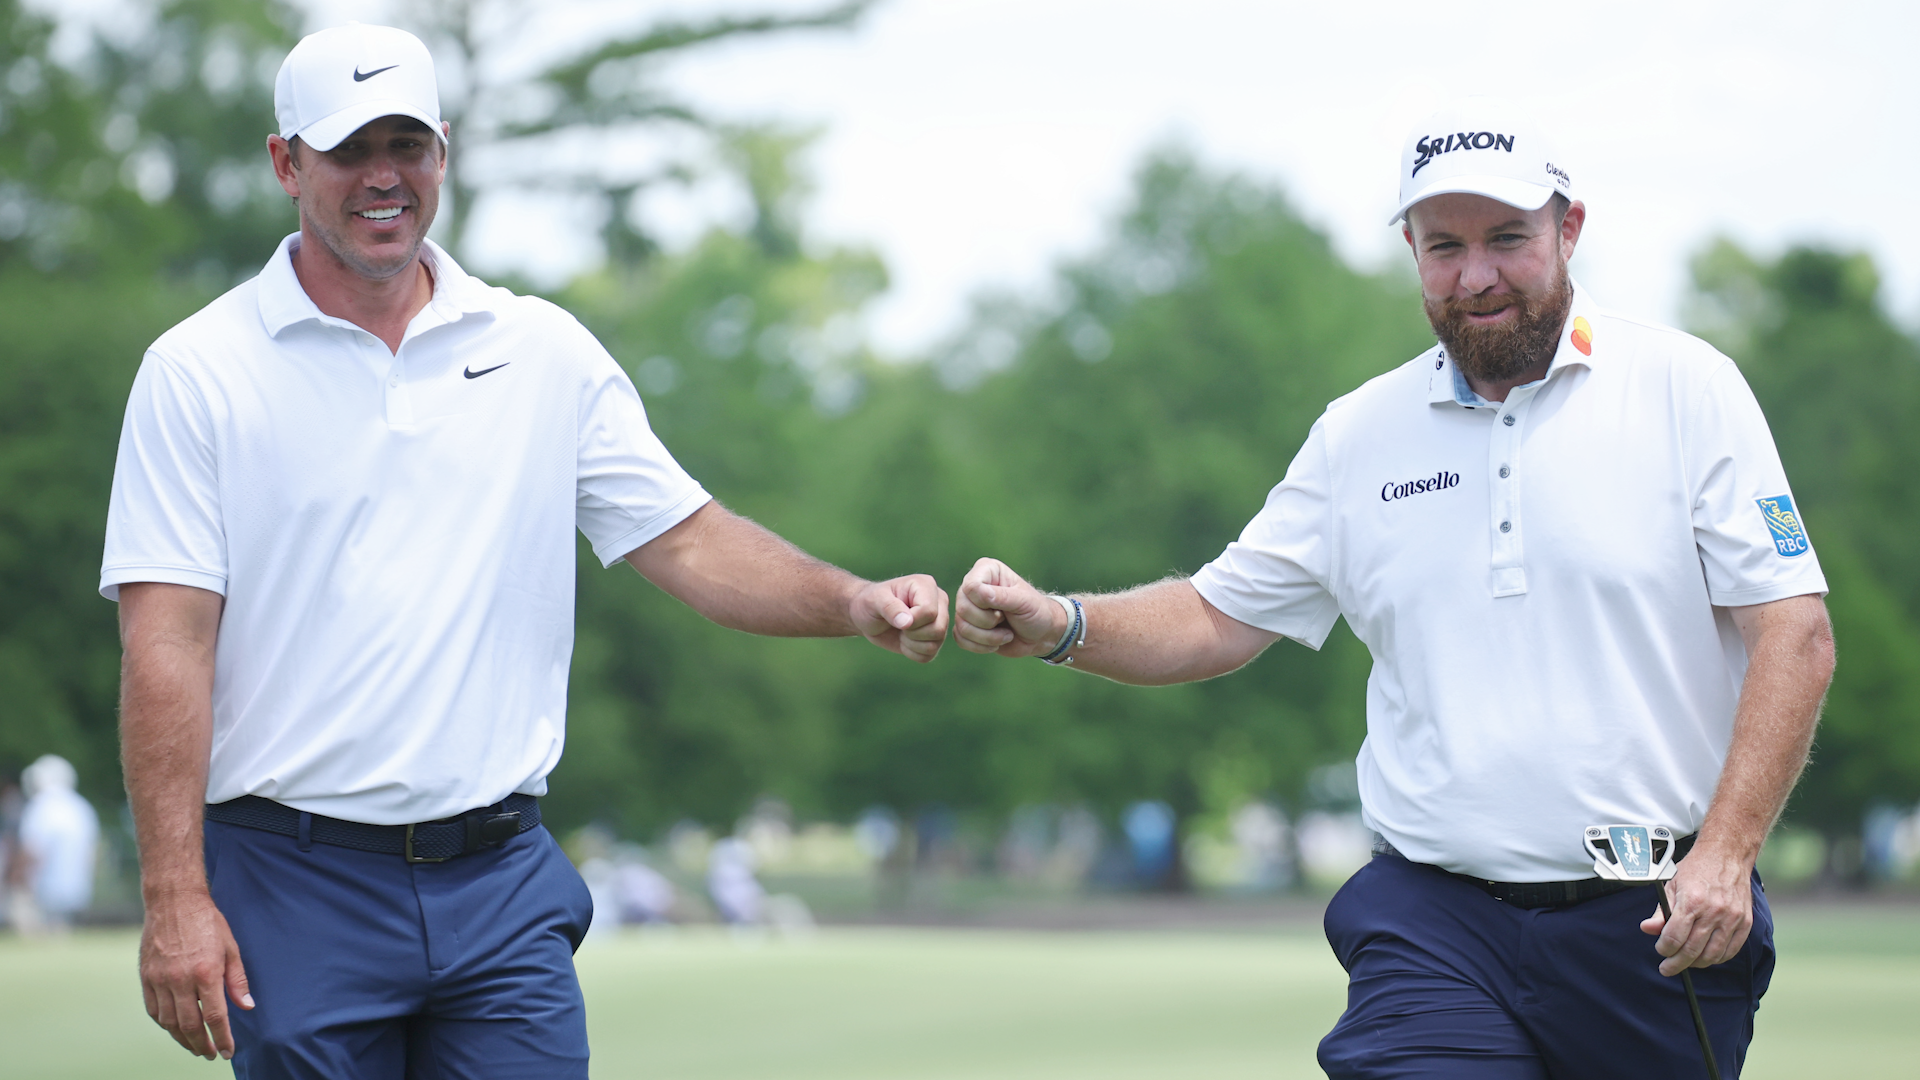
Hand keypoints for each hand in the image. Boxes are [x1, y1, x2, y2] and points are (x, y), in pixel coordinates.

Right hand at [139, 890, 252, 1059]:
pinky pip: (153, 1010)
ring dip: (182, 1039)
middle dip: (201, 1044)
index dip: (222, 1037)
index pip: (215, 1017)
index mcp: (206, 972)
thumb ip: (237, 980)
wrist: (173, 901)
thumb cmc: (207, 922)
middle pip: (189, 1025)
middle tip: (210, 1054)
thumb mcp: (231, 947)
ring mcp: (159, 979)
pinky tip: (175, 1029)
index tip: (227, 1051)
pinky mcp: (146, 977)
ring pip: (169, 1022)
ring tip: (194, 1046)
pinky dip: (164, 1024)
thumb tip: (246, 1006)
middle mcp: (180, 979)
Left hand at [850, 574, 948, 661]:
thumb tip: (907, 622)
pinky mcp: (935, 638)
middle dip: (912, 634)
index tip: (895, 617)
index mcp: (926, 586)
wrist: (868, 617)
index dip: (912, 622)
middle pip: (938, 629)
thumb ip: (890, 607)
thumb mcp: (874, 600)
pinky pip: (930, 655)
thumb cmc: (870, 602)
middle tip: (898, 625)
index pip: (930, 611)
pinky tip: (904, 641)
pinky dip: (912, 653)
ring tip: (900, 631)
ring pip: (935, 643)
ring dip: (911, 644)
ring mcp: (939, 620)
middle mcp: (938, 602)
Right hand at [955, 558, 1069, 656]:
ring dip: (988, 638)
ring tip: (1006, 634)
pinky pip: (960, 640)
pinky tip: (996, 643)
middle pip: (962, 608)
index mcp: (986, 570)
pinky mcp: (967, 626)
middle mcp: (973, 587)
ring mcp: (968, 607)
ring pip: (962, 627)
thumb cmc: (1036, 612)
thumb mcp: (1024, 601)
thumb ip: (1002, 596)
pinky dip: (980, 646)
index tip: (1005, 607)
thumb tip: (977, 592)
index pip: (970, 586)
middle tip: (1005, 619)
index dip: (985, 603)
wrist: (1041, 636)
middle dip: (988, 622)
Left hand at [1640, 844, 1753, 975]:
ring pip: (1712, 955)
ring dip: (1696, 963)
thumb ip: (1661, 911)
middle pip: (1692, 950)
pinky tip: (1705, 957)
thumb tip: (1648, 929)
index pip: (1674, 937)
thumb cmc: (1696, 869)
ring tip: (1686, 962)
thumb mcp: (1671, 884)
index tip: (1660, 950)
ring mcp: (1731, 919)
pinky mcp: (1744, 922)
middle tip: (1667, 968)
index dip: (1664, 949)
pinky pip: (1730, 950)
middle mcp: (1713, 912)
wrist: (1727, 855)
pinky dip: (1717, 958)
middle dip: (1676, 963)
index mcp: (1692, 901)